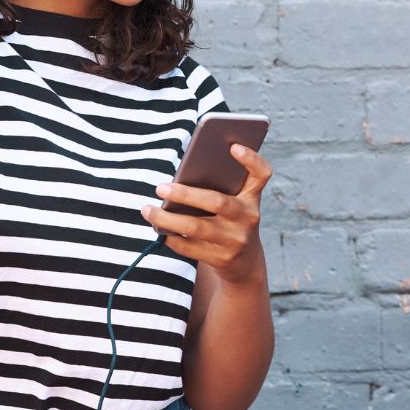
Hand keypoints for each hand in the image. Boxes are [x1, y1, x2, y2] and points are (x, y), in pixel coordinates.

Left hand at [141, 144, 273, 286]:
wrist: (244, 262)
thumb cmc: (229, 219)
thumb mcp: (233, 202)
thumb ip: (216, 187)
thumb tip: (177, 181)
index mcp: (252, 197)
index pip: (262, 174)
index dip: (251, 159)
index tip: (233, 146)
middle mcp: (248, 217)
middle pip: (216, 202)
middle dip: (185, 195)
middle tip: (160, 188)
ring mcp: (236, 240)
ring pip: (196, 227)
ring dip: (167, 219)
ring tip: (147, 210)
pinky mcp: (222, 259)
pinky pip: (190, 247)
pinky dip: (171, 238)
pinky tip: (159, 230)